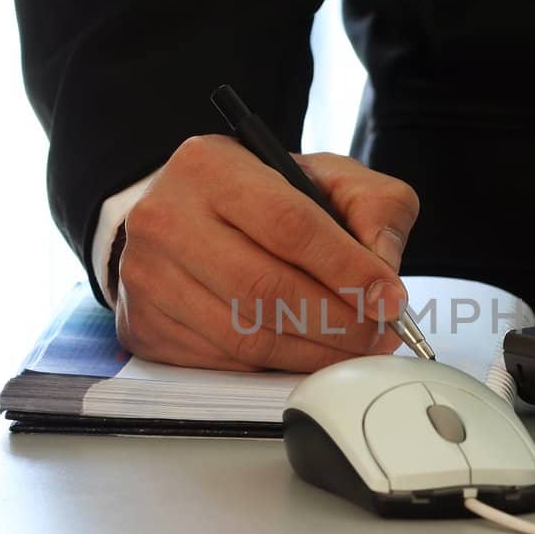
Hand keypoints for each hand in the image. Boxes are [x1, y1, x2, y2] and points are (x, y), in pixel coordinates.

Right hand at [114, 134, 419, 370]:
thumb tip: (384, 271)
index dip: (348, 270)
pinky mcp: (145, 326)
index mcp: (210, 167)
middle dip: (336, 322)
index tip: (389, 298)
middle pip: (265, 289)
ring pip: (245, 336)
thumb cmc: (258, 196)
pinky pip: (224, 361)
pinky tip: (305, 353)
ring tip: (352, 348)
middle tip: (377, 334)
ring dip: (312, 353)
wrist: (181, 214)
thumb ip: (372, 207)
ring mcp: (148, 277)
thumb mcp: (323, 177)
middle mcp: (166, 219)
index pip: (290, 226)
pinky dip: (275, 366)